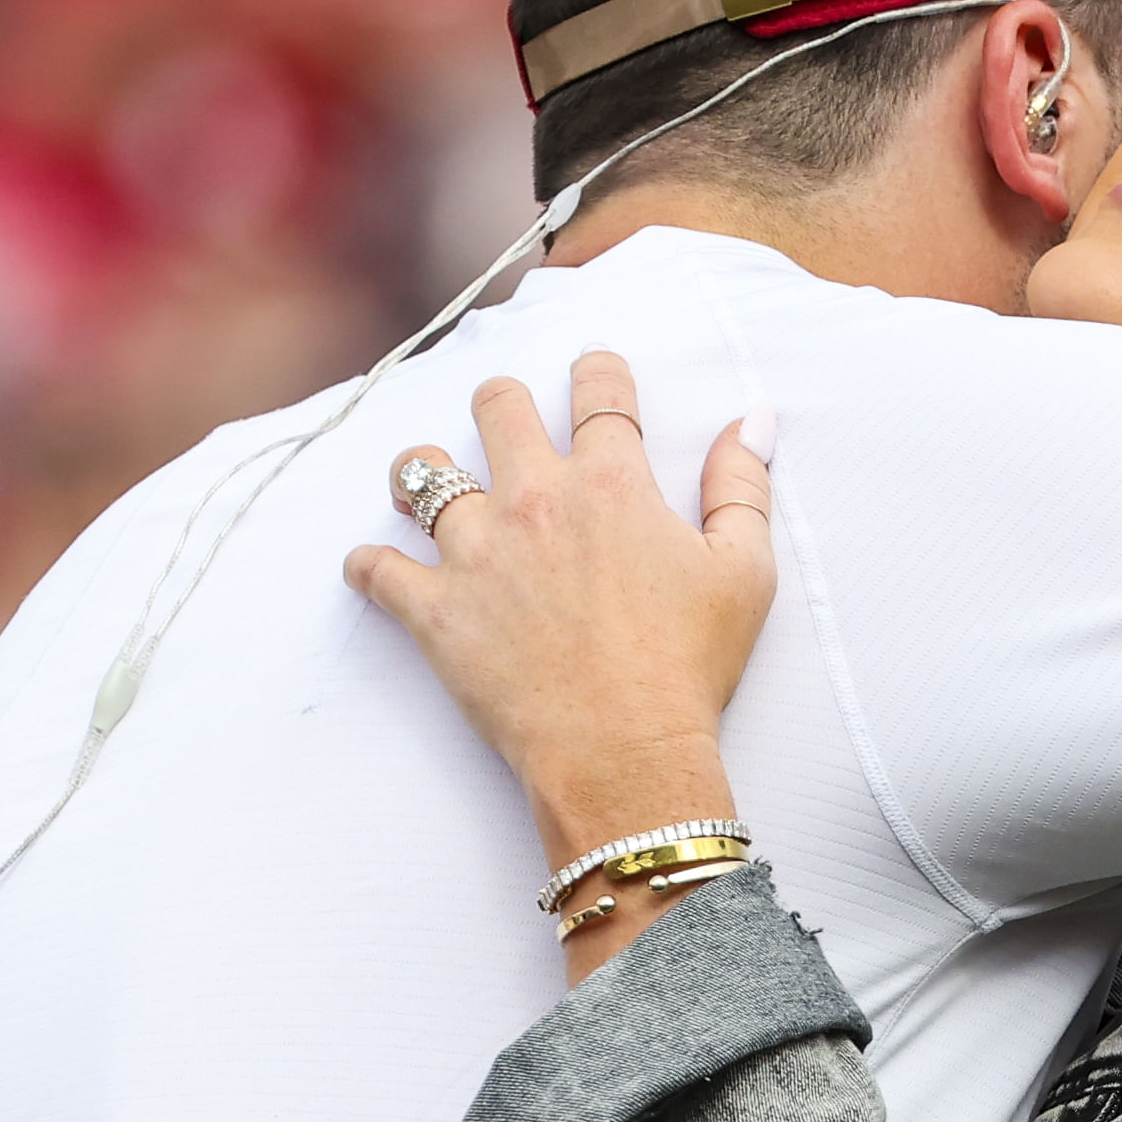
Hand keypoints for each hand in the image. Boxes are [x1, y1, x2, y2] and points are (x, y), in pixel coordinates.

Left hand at [344, 352, 775, 964]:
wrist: (623, 752)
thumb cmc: (689, 667)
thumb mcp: (744, 572)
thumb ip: (742, 487)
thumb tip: (753, 418)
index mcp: (612, 484)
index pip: (600, 393)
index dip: (597, 370)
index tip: (593, 368)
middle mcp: (535, 500)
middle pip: (498, 408)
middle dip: (499, 402)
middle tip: (502, 419)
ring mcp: (476, 552)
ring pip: (420, 476)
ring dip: (420, 474)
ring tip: (422, 486)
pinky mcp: (435, 610)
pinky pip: (376, 570)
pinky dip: (368, 566)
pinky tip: (371, 567)